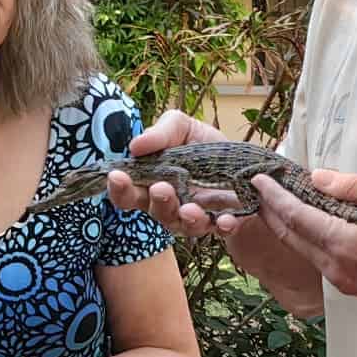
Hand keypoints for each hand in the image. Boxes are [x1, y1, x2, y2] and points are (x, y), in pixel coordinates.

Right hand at [104, 109, 233, 238]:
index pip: (127, 194)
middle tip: (160, 188)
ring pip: (183, 225)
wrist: (240, 157)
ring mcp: (193, 216)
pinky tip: (225, 220)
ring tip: (189, 208)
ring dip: (184, 217)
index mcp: (150, 183)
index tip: (116, 176)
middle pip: (154, 211)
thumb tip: (135, 146)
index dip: (119, 189)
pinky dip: (222, 226)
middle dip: (156, 201)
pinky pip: (219, 229)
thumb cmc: (200, 144)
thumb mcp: (181, 128)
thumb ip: (160, 134)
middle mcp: (168, 205)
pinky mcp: (221, 221)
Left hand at [251, 169, 356, 311]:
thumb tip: (317, 179)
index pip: (295, 216)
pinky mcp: (355, 289)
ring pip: (304, 251)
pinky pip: (320, 261)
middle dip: (273, 211)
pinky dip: (308, 240)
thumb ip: (355, 188)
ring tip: (281, 202)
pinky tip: (311, 225)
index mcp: (345, 242)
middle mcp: (337, 267)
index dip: (274, 196)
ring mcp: (345, 283)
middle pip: (291, 237)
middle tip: (262, 188)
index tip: (259, 178)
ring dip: (288, 226)